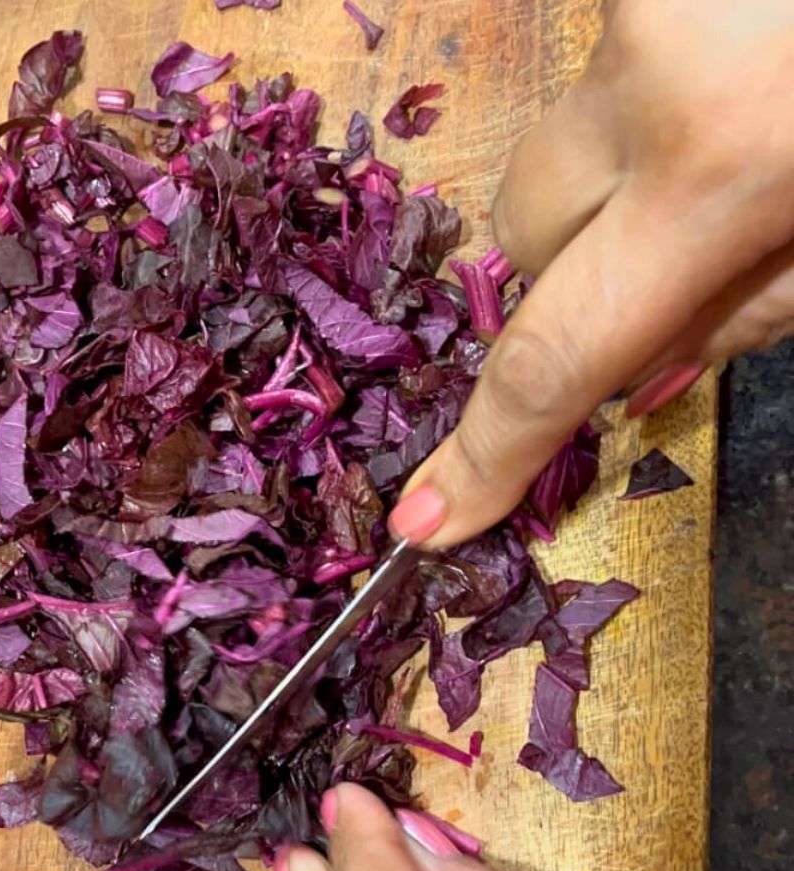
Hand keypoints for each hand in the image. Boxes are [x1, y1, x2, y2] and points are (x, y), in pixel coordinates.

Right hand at [389, 0, 793, 548]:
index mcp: (728, 165)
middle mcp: (648, 78)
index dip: (485, 451)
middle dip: (576, 271)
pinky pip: (589, 87)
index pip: (556, 353)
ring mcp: (628, 11)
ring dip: (601, 195)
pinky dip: (639, 119)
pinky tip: (718, 88)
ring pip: (544, 162)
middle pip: (523, 234)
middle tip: (684, 246)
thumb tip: (631, 381)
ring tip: (710, 153)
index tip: (424, 520)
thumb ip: (744, 318)